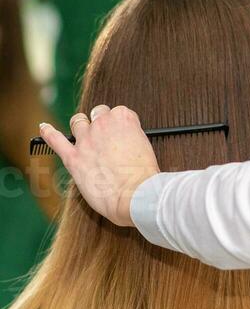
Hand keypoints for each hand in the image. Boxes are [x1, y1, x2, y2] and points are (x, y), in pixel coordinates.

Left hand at [39, 105, 160, 226]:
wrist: (135, 195)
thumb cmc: (144, 177)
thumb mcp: (146, 149)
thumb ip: (133, 141)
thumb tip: (125, 146)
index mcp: (124, 119)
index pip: (119, 113)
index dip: (121, 127)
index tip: (123, 137)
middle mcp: (103, 124)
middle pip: (98, 113)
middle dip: (101, 122)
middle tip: (106, 137)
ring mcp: (86, 140)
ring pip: (78, 122)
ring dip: (80, 125)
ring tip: (83, 134)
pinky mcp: (74, 158)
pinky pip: (56, 140)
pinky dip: (48, 133)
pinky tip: (44, 128)